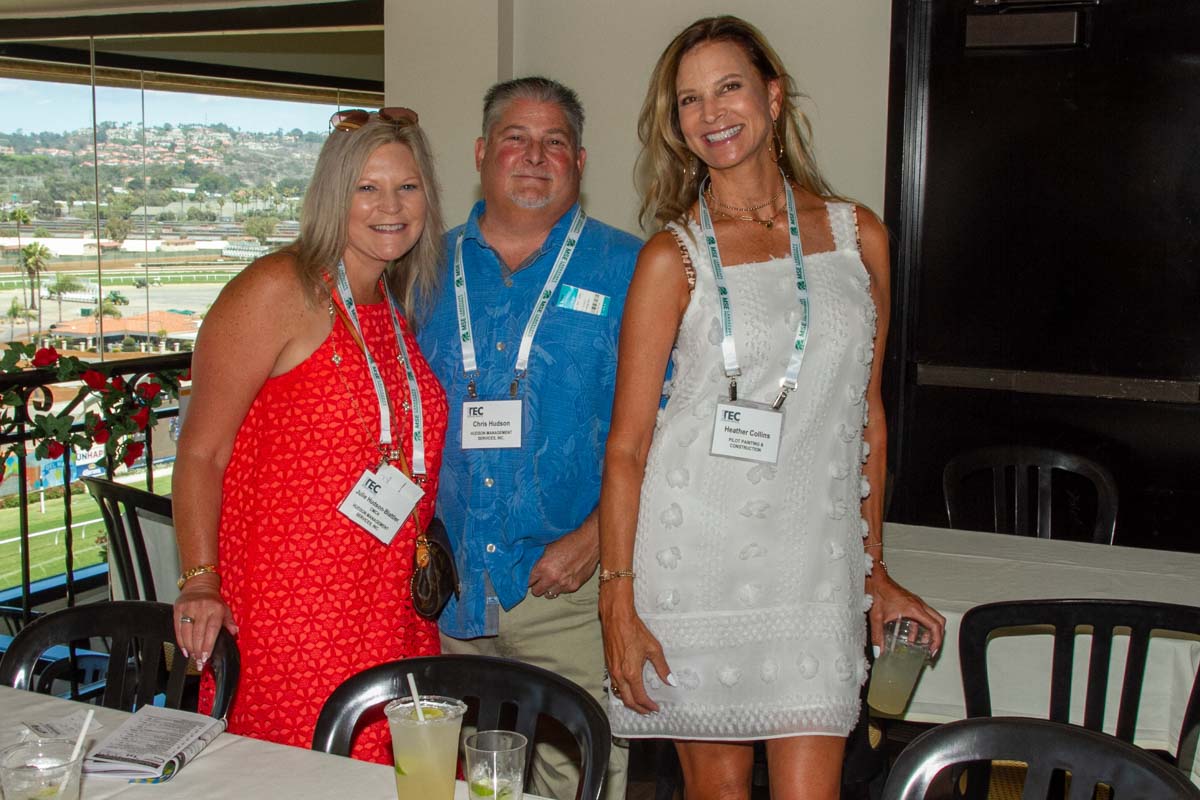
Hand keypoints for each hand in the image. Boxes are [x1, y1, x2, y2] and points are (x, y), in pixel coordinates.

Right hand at [173, 574, 237, 667]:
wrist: (199, 585)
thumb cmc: (213, 600)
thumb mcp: (225, 609)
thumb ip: (230, 622)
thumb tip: (235, 633)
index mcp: (216, 609)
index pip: (212, 630)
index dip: (208, 645)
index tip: (206, 657)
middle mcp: (202, 608)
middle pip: (198, 634)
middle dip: (198, 651)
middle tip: (199, 662)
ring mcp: (189, 608)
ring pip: (187, 633)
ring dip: (189, 648)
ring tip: (193, 657)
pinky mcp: (178, 609)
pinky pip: (178, 629)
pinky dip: (181, 641)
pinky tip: (185, 649)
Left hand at [527, 521, 598, 598]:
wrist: (590, 542)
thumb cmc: (570, 541)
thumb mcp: (549, 547)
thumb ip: (540, 561)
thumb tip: (531, 568)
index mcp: (543, 567)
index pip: (528, 581)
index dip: (529, 579)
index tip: (531, 578)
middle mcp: (552, 578)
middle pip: (536, 592)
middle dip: (537, 586)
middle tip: (540, 580)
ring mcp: (564, 584)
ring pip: (549, 595)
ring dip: (549, 588)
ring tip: (553, 579)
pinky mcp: (574, 587)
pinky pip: (562, 592)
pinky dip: (561, 587)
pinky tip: (564, 578)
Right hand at [599, 586, 672, 714]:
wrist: (617, 618)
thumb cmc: (635, 630)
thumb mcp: (654, 649)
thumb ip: (662, 667)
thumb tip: (670, 681)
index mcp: (632, 673)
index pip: (640, 697)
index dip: (648, 705)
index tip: (656, 708)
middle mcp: (620, 675)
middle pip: (627, 700)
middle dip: (638, 708)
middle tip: (648, 711)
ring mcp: (612, 670)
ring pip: (619, 693)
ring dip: (629, 701)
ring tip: (640, 703)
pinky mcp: (609, 665)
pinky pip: (615, 684)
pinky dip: (622, 691)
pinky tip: (629, 689)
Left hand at [867, 568, 945, 656]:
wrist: (874, 577)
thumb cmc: (877, 591)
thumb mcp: (877, 617)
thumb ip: (878, 636)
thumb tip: (879, 651)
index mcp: (914, 608)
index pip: (935, 625)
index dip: (937, 640)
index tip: (932, 651)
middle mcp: (918, 604)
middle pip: (939, 621)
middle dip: (938, 637)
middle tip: (931, 649)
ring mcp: (916, 603)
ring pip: (932, 618)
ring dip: (929, 632)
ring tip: (920, 646)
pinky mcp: (911, 602)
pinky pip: (922, 616)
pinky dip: (920, 627)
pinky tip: (910, 636)